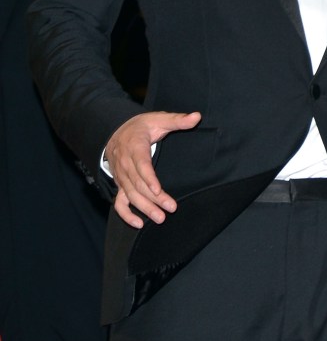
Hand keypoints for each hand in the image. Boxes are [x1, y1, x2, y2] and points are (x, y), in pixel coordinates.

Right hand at [105, 110, 200, 227]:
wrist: (114, 131)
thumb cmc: (140, 127)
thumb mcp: (158, 119)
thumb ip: (177, 120)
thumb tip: (197, 116)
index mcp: (135, 147)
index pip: (141, 165)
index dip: (149, 178)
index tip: (158, 190)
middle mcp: (125, 164)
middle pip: (139, 184)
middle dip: (154, 198)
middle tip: (170, 209)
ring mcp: (121, 176)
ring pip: (131, 195)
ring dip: (144, 208)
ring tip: (160, 218)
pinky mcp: (120, 184)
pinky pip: (119, 202)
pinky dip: (126, 214)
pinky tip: (138, 224)